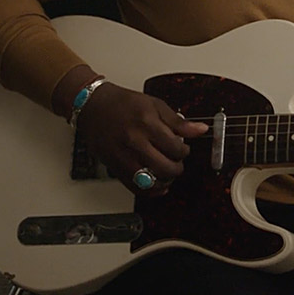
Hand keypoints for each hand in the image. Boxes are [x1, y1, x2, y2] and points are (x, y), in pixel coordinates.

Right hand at [73, 76, 208, 194]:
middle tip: (177, 162)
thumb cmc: (123, 103)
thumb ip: (178, 122)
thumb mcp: (155, 105)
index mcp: (146, 123)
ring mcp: (122, 156)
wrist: (93, 106)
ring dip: (164, 181)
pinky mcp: (113, 167)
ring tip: (167, 172)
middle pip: (164, 167)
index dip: (184, 151)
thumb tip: (200, 129)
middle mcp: (134, 141)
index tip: (183, 149)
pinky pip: (134, 187)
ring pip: (150, 181)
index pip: (174, 148)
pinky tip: (157, 185)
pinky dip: (149, 191)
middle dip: (177, 168)